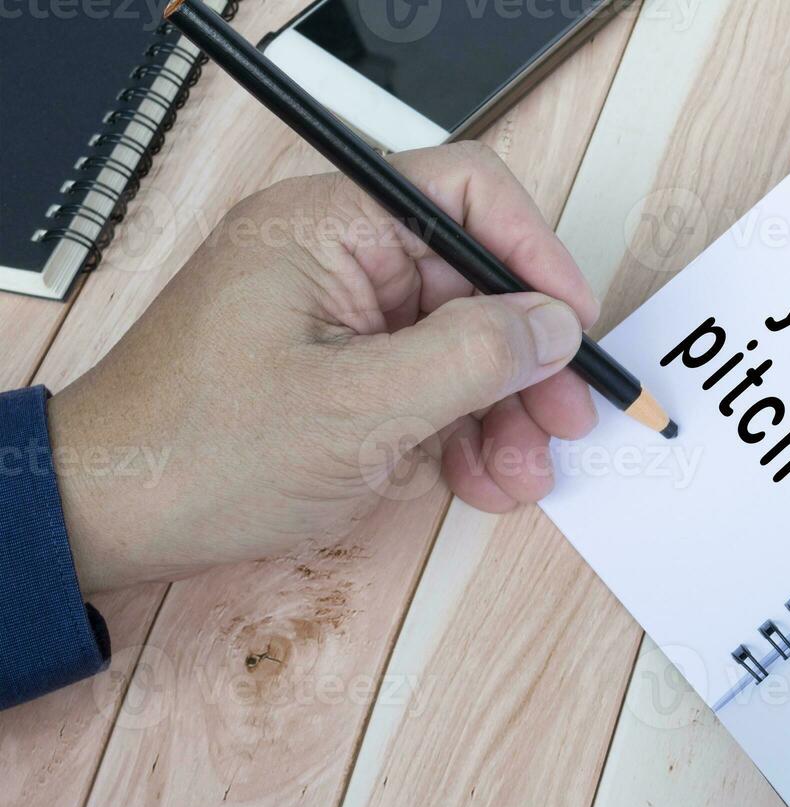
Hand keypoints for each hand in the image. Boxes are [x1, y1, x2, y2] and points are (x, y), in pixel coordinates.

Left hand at [48, 143, 599, 594]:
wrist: (109, 519)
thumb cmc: (199, 453)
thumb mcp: (359, 410)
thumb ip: (470, 357)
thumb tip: (551, 325)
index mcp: (330, 227)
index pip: (467, 195)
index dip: (535, 254)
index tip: (572, 326)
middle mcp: (338, 258)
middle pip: (474, 282)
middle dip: (525, 360)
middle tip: (564, 422)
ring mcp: (339, 316)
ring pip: (459, 343)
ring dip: (501, 412)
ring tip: (519, 476)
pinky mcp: (339, 369)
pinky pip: (425, 384)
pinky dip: (459, 432)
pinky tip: (479, 480)